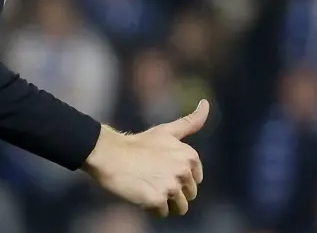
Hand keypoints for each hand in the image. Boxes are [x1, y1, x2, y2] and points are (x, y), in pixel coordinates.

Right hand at [82, 99, 209, 216]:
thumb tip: (206, 103)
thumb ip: (190, 122)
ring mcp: (171, 186)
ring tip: (149, 188)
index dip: (178, 178)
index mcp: (189, 156)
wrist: (110, 154)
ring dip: (165, 203)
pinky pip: (162, 213)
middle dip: (173, 191)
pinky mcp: (157, 199)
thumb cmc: (137, 143)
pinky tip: (141, 193)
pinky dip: (152, 208)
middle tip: (152, 179)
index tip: (162, 170)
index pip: (195, 180)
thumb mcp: (166, 130)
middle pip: (188, 195)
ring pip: (179, 208)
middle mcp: (184, 171)